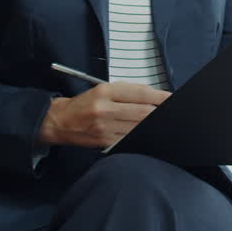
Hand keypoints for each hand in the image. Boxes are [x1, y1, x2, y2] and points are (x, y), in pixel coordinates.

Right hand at [38, 82, 170, 148]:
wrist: (60, 121)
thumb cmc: (85, 103)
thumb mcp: (102, 89)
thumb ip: (127, 91)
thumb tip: (153, 96)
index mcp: (105, 91)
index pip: (141, 93)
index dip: (160, 97)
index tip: (171, 98)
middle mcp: (105, 108)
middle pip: (143, 112)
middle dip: (159, 112)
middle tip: (170, 111)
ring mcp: (105, 127)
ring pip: (138, 126)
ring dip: (151, 124)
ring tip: (158, 120)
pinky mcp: (105, 141)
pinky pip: (129, 137)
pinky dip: (139, 133)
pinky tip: (144, 130)